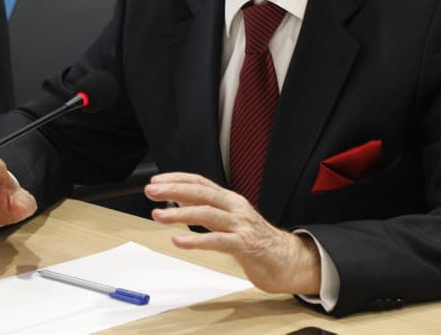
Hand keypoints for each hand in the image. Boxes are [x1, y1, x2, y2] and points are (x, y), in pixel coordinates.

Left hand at [145, 171, 320, 294]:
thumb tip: (180, 201)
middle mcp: (235, 208)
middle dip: (173, 190)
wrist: (289, 260)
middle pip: (201, 193)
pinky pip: (217, 240)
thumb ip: (209, 212)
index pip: (200, 183)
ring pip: (207, 213)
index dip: (177, 179)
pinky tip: (179, 240)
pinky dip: (196, 239)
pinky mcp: (245, 245)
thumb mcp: (230, 222)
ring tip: (159, 216)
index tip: (156, 181)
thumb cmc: (257, 242)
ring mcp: (241, 225)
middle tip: (151, 192)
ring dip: (180, 213)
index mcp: (230, 200)